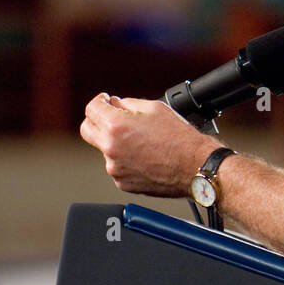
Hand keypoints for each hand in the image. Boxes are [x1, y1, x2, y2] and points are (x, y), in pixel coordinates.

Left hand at [80, 94, 217, 196]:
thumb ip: (128, 104)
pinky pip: (118, 167)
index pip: (92, 108)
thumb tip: (117, 105)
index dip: (100, 101)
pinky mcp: (123, 183)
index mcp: (116, 126)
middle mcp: (110, 148)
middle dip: (96, 121)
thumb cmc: (181, 139)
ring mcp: (115, 168)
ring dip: (116, 143)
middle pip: (87, 130)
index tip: (106, 101)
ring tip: (143, 142)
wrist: (196, 165)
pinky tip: (146, 157)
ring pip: (105, 150)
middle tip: (111, 118)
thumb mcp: (156, 108)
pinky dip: (127, 160)